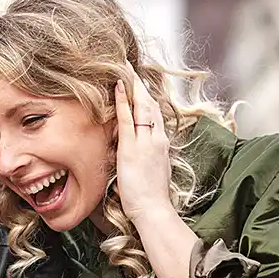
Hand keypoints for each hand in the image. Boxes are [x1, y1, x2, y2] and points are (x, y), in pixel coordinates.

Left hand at [114, 64, 174, 223]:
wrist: (154, 210)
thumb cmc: (151, 196)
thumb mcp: (152, 170)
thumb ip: (146, 156)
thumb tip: (137, 151)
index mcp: (161, 144)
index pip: (155, 114)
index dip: (147, 97)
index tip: (140, 84)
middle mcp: (156, 139)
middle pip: (150, 105)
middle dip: (140, 85)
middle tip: (130, 67)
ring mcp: (145, 143)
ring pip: (141, 107)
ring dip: (132, 87)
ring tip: (124, 69)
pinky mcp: (132, 149)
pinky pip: (127, 120)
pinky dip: (122, 102)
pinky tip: (117, 88)